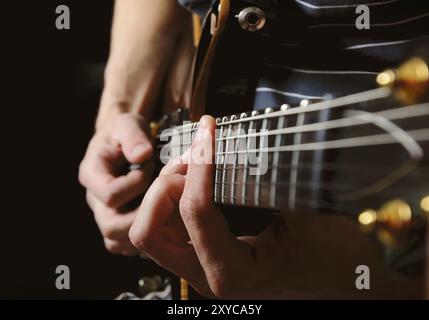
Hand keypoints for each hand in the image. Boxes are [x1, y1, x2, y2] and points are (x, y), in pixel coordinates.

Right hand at [79, 113, 153, 255]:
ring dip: (143, 231)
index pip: (110, 195)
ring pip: (116, 241)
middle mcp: (95, 200)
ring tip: (163, 211)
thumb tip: (143, 155)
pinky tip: (160, 223)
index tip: (150, 167)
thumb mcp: (128, 124)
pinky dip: (142, 241)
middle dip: (142, 215)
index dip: (136, 184)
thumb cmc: (125, 132)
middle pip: (110, 226)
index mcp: (92, 175)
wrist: (124, 142)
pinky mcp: (117, 224)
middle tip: (162, 199)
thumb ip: (133, 136)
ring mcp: (105, 214)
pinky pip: (123, 247)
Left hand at [129, 116, 420, 298]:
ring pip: (152, 232)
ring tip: (193, 167)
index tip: (210, 131)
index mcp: (231, 272)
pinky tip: (198, 181)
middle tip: (196, 158)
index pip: (195, 209)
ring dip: (164, 194)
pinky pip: (170, 231)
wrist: (349, 285)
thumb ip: (270, 180)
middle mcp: (208, 275)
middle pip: (149, 230)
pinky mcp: (208, 258)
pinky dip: (173, 202)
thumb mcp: (307, 217)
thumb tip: (246, 142)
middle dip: (165, 186)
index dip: (200, 162)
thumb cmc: (335, 261)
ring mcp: (204, 268)